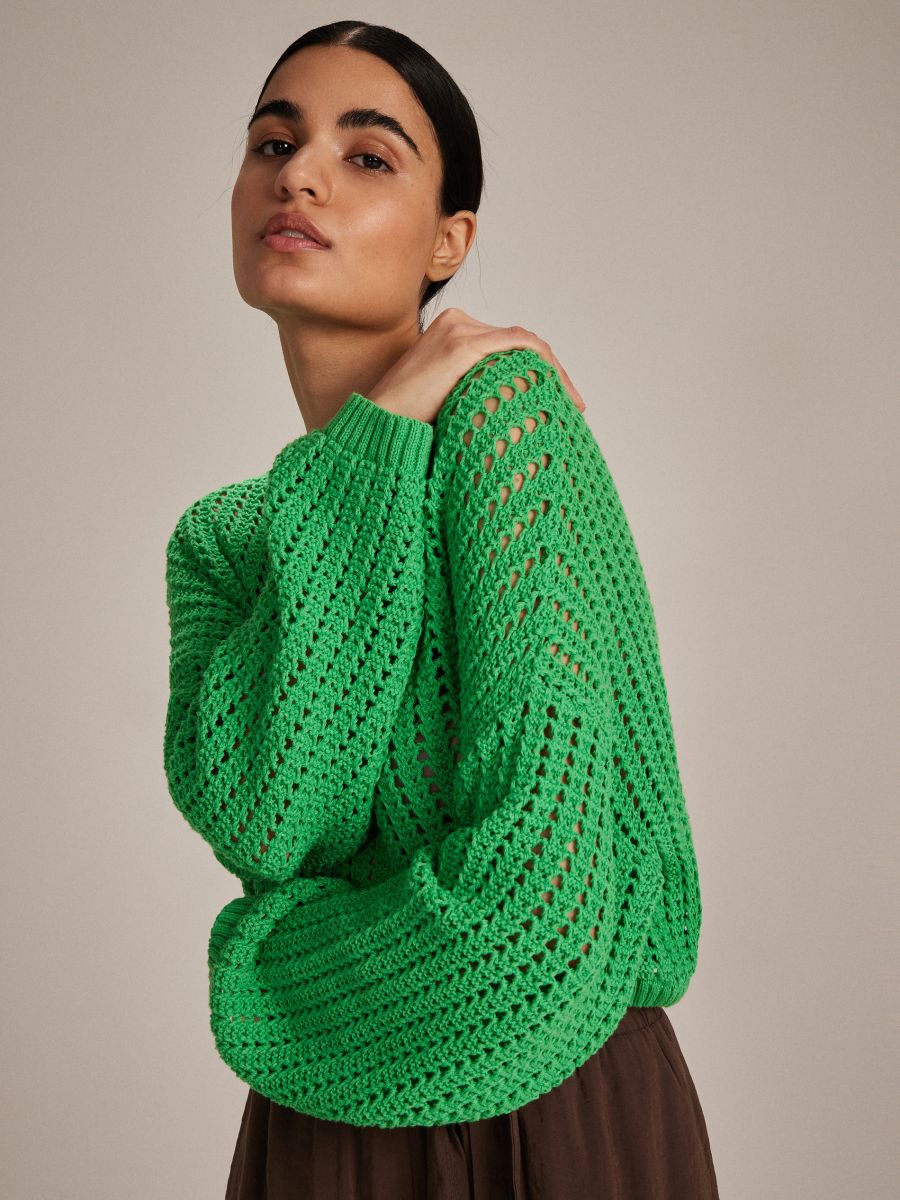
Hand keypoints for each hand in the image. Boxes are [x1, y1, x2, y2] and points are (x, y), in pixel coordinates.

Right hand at [366, 308, 585, 425]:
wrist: (378, 428)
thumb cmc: (408, 425)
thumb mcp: (450, 402)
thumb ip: (477, 395)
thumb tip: (512, 415)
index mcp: (451, 332)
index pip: (507, 344)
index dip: (538, 370)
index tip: (559, 400)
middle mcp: (457, 322)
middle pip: (520, 342)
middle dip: (550, 372)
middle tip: (573, 403)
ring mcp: (459, 330)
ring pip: (524, 343)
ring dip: (553, 371)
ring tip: (570, 402)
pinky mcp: (461, 346)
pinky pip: (518, 346)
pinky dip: (543, 365)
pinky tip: (558, 390)